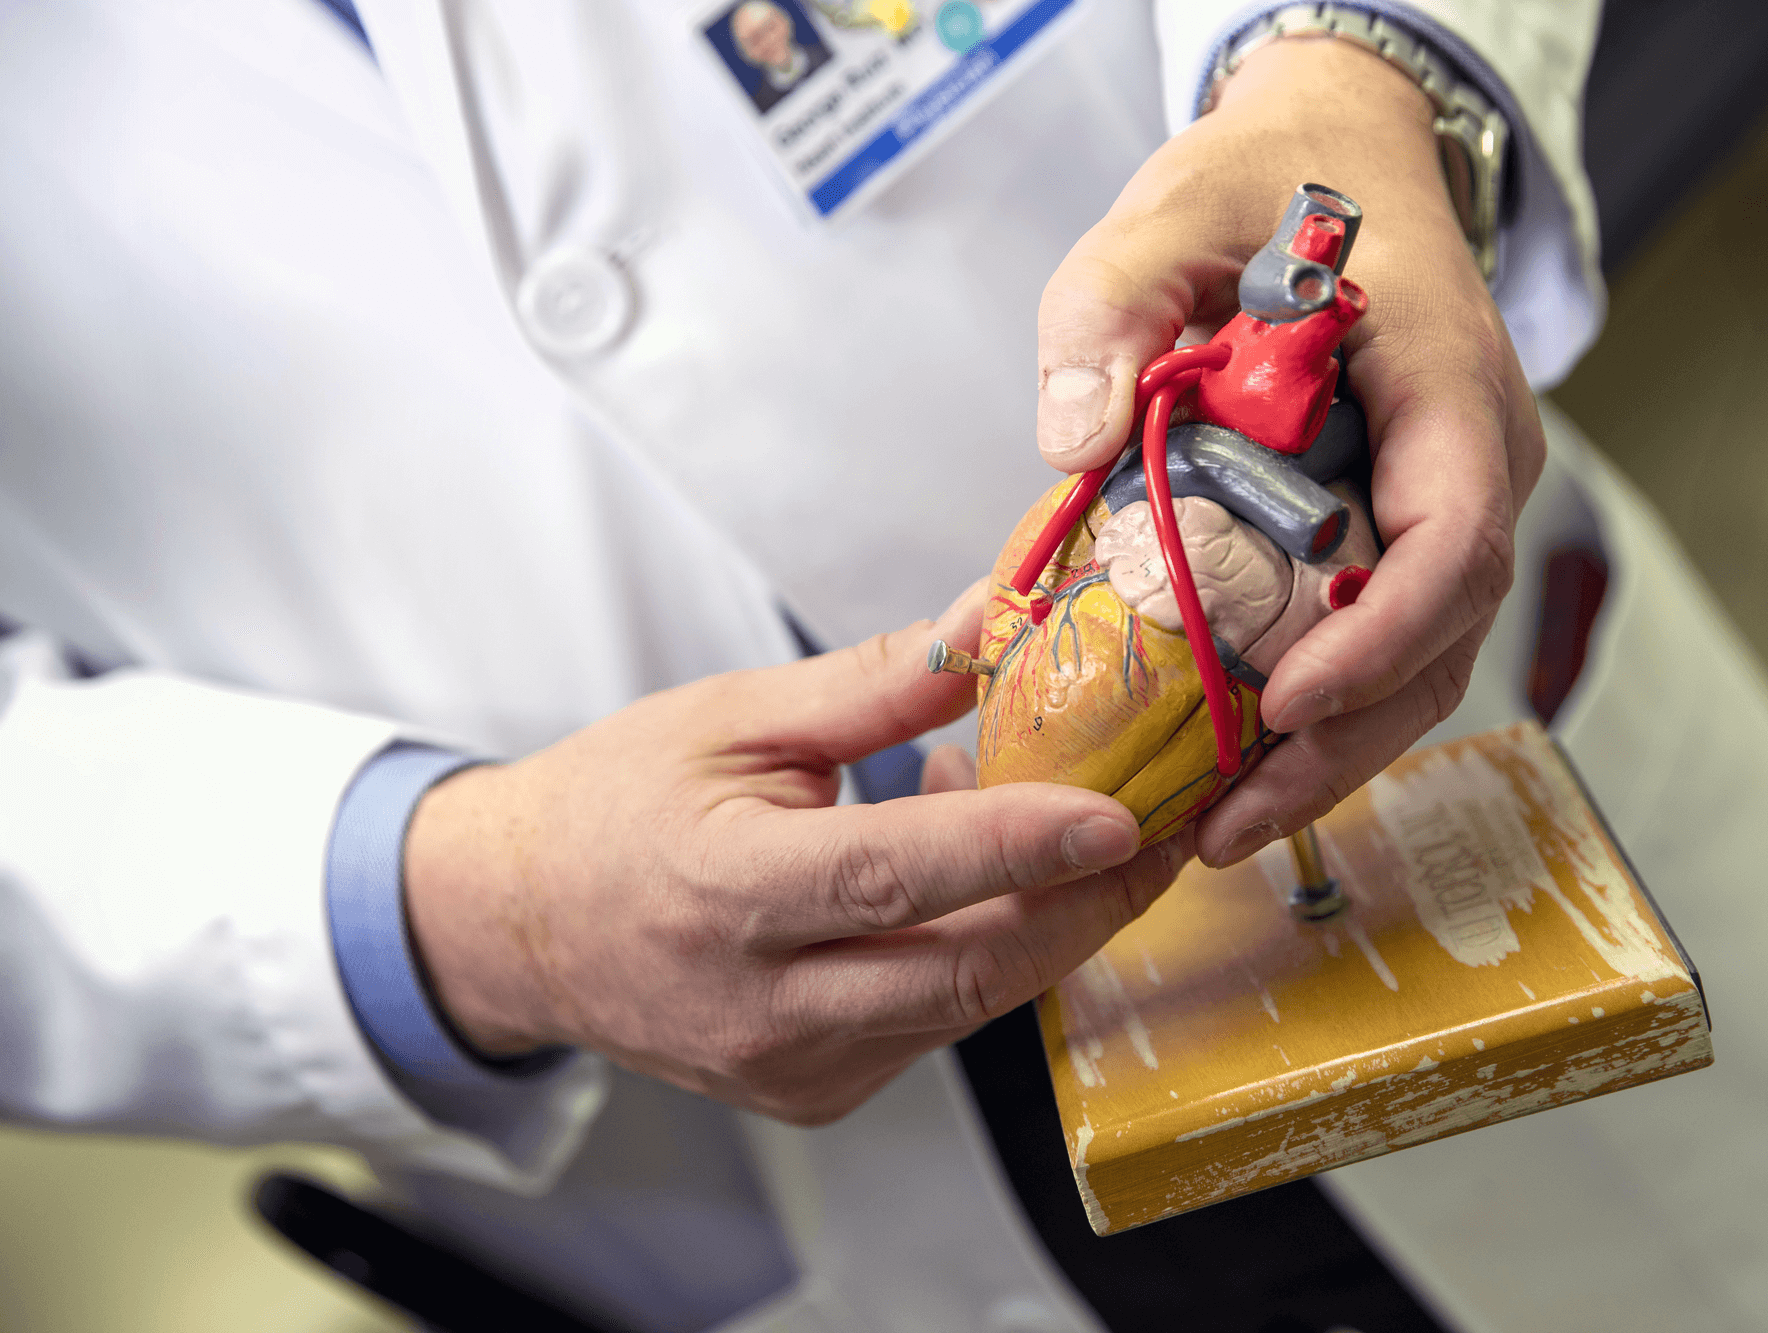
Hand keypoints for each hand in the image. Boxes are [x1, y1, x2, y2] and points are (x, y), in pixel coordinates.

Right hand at [403, 583, 1188, 1124]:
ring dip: (1046, 927)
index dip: (1016, 847)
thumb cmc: (616, 806)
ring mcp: (790, 1066)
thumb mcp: (729, 717)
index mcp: (728, 893)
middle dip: (1085, 904)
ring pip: (965, 1007)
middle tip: (1167, 831)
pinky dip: (984, 958)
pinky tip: (993, 892)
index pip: (895, 875)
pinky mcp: (814, 1094)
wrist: (522, 926)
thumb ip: (872, 683)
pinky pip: (933, 1028)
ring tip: (1090, 842)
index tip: (1119, 813)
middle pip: (963, 970)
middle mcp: (761, 1002)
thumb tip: (992, 622)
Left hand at [1034, 37, 1544, 866]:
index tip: (1286, 701)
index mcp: (1446, 385)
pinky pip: (1372, 642)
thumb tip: (1071, 439)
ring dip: (1326, 756)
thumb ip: (1113, 304)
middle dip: (1341, 741)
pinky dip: (1309, 716)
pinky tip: (1226, 768)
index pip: (1455, 537)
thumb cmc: (1267, 186)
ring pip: (1416, 663)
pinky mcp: (1394, 536)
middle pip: (1441, 637)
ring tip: (1216, 829)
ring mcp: (1440, 508)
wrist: (1332, 163)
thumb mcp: (1172, 212)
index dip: (1379, 637)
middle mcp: (1471, 464)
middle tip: (1228, 820)